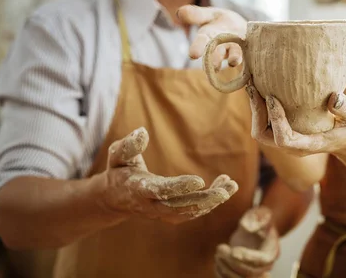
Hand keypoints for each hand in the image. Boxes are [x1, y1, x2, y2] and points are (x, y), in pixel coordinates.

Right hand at [99, 127, 237, 223]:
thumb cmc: (118, 170)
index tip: (199, 181)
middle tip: (225, 190)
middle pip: (180, 207)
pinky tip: (225, 187)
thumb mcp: (117, 155)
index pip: (161, 190)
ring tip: (231, 186)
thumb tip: (142, 132)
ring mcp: (162, 213)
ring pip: (190, 212)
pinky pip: (193, 212)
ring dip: (212, 201)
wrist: (114, 198)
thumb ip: (128, 146)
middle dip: (204, 200)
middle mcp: (151, 205)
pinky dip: (210, 202)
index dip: (180, 187)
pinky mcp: (171, 214)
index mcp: (138, 190)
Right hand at [177, 5, 247, 69]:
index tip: (193, 55)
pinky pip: (249, 55)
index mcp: (208, 36)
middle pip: (215, 54)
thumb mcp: (209, 14)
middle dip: (215, 59)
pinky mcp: (247, 51)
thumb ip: (196, 14)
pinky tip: (252, 58)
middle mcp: (219, 46)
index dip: (197, 47)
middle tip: (213, 66)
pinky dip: (250, 57)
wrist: (240, 28)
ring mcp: (234, 49)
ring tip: (233, 61)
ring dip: (233, 58)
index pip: (201, 41)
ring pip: (232, 55)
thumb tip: (180, 12)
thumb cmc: (221, 22)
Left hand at [215, 206, 278, 277]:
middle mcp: (264, 266)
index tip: (233, 250)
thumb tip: (249, 227)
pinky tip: (218, 261)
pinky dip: (222, 274)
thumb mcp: (260, 213)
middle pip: (251, 273)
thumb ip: (258, 217)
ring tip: (218, 253)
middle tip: (220, 248)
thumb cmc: (259, 220)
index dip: (247, 258)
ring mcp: (253, 272)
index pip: (262, 260)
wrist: (256, 229)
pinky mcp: (242, 274)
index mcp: (271, 251)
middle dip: (233, 262)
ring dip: (226, 270)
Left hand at [246, 82, 345, 156]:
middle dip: (256, 113)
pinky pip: (263, 122)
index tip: (272, 97)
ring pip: (259, 130)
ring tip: (253, 85)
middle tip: (254, 88)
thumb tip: (333, 97)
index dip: (275, 119)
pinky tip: (260, 87)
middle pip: (263, 135)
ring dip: (255, 109)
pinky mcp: (281, 132)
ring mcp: (284, 141)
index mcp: (307, 145)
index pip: (283, 139)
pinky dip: (259, 107)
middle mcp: (291, 146)